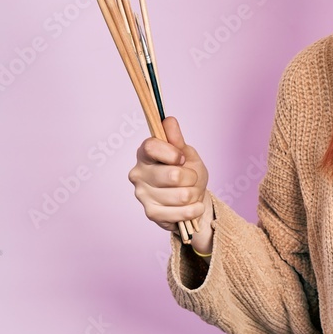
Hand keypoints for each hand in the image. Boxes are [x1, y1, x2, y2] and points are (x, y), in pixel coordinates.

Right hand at [129, 117, 213, 252]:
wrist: (193, 198)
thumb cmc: (187, 173)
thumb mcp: (186, 153)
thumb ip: (177, 139)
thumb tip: (168, 120)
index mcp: (145, 154)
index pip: (151, 146)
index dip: (172, 153)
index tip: (181, 158)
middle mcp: (138, 174)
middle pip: (173, 175)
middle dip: (191, 177)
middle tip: (190, 178)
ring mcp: (143, 195)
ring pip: (181, 195)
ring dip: (194, 194)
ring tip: (191, 192)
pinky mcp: (151, 213)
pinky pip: (181, 213)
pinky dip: (194, 209)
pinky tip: (194, 206)